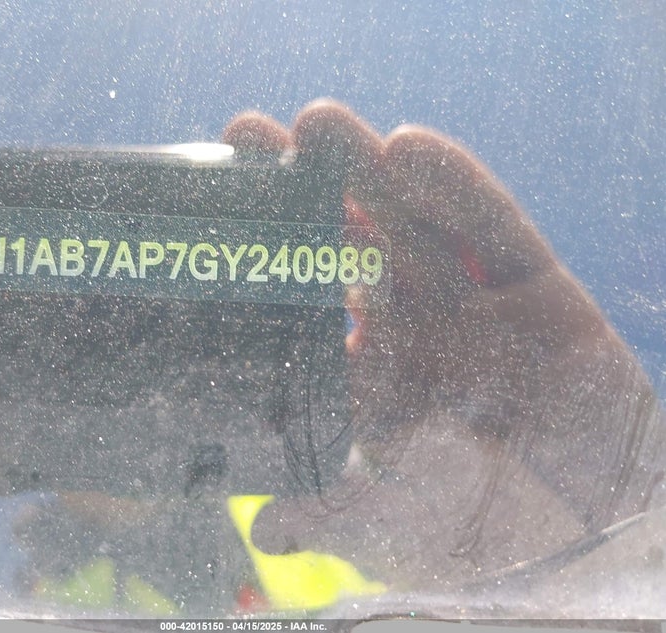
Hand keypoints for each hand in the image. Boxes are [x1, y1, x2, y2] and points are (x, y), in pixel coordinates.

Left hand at [222, 100, 664, 588]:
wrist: (594, 532)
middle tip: (245, 136)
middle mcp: (412, 326)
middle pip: (348, 242)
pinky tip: (410, 148)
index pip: (303, 301)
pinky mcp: (534, 286)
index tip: (214, 213)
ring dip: (365, 170)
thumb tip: (261, 527)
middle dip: (300, 190)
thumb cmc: (483, 533)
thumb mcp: (391, 529)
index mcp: (366, 372)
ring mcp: (470, 300)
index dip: (261, 258)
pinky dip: (455, 188)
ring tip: (317, 124)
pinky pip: (492, 229)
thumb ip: (329, 515)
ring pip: (412, 221)